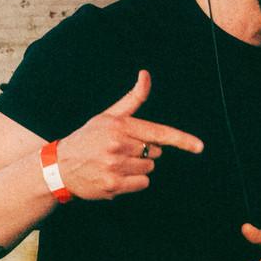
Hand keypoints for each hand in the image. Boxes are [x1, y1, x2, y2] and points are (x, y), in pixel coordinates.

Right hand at [56, 70, 203, 199]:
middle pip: (156, 152)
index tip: (200, 147)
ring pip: (149, 167)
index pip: (158, 133)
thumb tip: (146, 74)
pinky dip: (133, 181)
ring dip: (138, 166)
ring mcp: (115, 167)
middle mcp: (118, 145)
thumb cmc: (89, 138)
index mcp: (120, 126)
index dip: (182, 140)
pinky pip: (142, 183)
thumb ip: (133, 98)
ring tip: (115, 163)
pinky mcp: (113, 185)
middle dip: (144, 151)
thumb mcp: (109, 115)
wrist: (59, 166)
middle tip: (121, 150)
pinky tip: (115, 175)